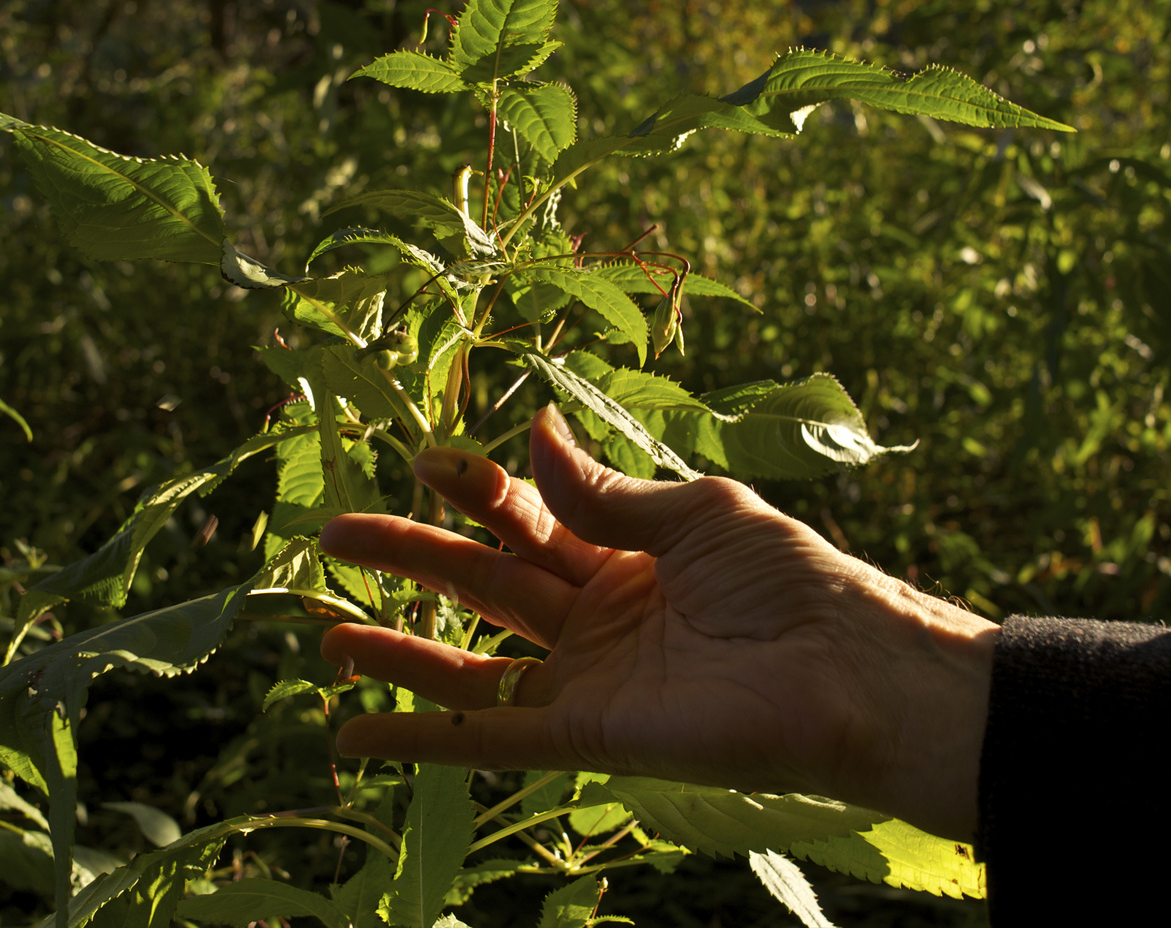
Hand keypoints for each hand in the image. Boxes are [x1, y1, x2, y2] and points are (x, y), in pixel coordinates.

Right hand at [319, 405, 996, 840]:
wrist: (846, 671)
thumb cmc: (792, 581)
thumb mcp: (697, 514)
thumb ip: (607, 491)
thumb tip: (536, 429)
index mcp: (625, 555)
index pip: (527, 518)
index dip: (475, 490)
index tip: (423, 459)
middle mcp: (594, 618)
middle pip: (481, 583)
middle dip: (409, 558)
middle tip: (335, 531)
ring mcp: (584, 681)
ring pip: (467, 665)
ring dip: (396, 652)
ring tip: (323, 632)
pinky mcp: (584, 737)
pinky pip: (486, 740)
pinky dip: (418, 739)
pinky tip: (352, 732)